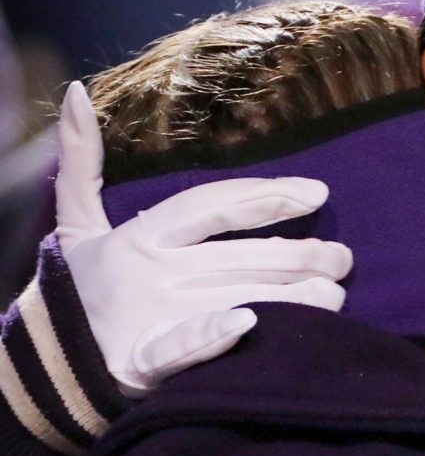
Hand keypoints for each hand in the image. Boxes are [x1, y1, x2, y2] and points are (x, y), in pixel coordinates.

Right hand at [55, 82, 352, 395]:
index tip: (318, 191)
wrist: (47, 363)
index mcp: (140, 237)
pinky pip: (183, 346)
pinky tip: (252, 326)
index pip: (214, 205)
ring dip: (292, 297)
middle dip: (301, 255)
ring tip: (338, 294)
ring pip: (235, 298)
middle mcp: (150, 272)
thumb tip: (76, 92)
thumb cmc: (79, 288)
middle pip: (241, 256)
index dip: (266, 196)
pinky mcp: (141, 363)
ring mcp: (148, 316)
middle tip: (345, 256)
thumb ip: (84, 162)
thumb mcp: (76, 223)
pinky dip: (214, 336)